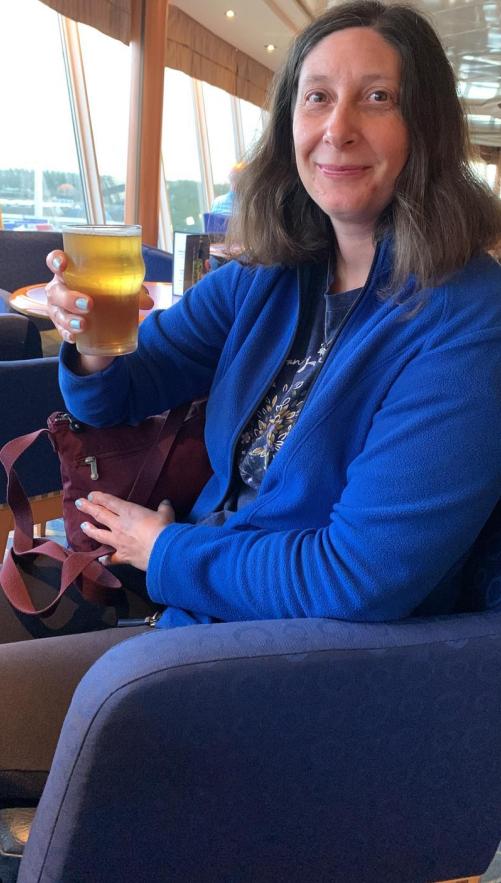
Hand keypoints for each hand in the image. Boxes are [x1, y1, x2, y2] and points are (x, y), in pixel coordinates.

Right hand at [45, 250, 152, 372]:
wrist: (92, 311)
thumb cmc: (102, 289)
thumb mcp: (115, 286)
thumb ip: (131, 289)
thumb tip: (148, 303)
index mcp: (70, 272)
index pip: (55, 261)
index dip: (55, 260)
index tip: (63, 264)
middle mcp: (59, 288)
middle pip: (56, 291)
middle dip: (69, 298)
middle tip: (89, 304)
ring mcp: (57, 308)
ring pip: (57, 314)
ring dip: (70, 320)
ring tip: (84, 325)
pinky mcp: (61, 326)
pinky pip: (61, 331)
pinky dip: (68, 334)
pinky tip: (75, 338)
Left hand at [76, 492, 174, 570]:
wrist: (162, 551)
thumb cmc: (164, 529)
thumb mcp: (166, 514)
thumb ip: (164, 508)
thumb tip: (166, 503)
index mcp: (129, 512)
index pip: (110, 502)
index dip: (99, 497)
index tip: (91, 495)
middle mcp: (119, 525)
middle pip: (100, 515)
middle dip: (88, 508)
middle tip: (79, 503)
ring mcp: (118, 542)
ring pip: (99, 535)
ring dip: (90, 530)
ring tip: (83, 526)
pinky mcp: (122, 556)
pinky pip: (111, 558)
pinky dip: (105, 559)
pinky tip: (100, 560)